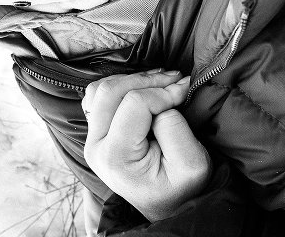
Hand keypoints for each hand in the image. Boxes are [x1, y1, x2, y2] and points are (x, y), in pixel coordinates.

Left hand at [82, 70, 211, 221]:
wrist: (166, 204)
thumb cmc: (179, 187)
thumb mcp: (191, 164)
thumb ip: (176, 128)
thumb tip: (164, 97)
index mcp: (116, 157)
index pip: (135, 103)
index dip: (163, 92)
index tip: (185, 92)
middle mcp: (97, 146)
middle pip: (111, 91)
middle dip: (147, 79)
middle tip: (175, 80)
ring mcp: (93, 138)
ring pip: (101, 89)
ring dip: (133, 79)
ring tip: (161, 81)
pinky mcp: (97, 131)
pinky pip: (98, 96)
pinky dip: (121, 84)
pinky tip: (144, 88)